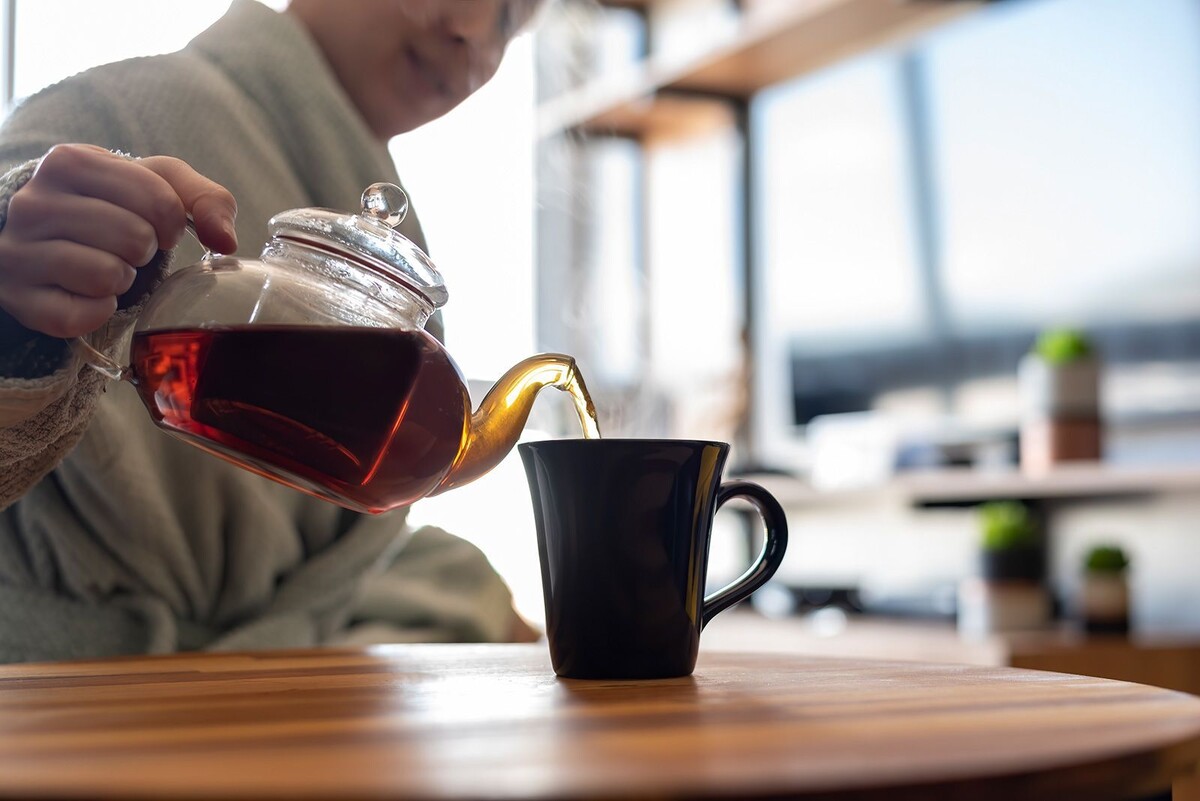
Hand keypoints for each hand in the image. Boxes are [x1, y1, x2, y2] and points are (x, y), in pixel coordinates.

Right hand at [0, 144, 237, 338]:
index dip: (172, 221)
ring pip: (107, 276)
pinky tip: (87, 293)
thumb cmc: (113, 205)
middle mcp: (34, 202)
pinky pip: (80, 315)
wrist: (48, 237)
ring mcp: (18, 250)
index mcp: (70, 161)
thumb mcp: (157, 185)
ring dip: (122, 279)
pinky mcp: (19, 298)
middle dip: (145, 250)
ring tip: (106, 265)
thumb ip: (205, 199)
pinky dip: (98, 311)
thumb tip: (226, 241)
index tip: (156, 224)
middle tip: (127, 246)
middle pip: (135, 239)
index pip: (158, 199)